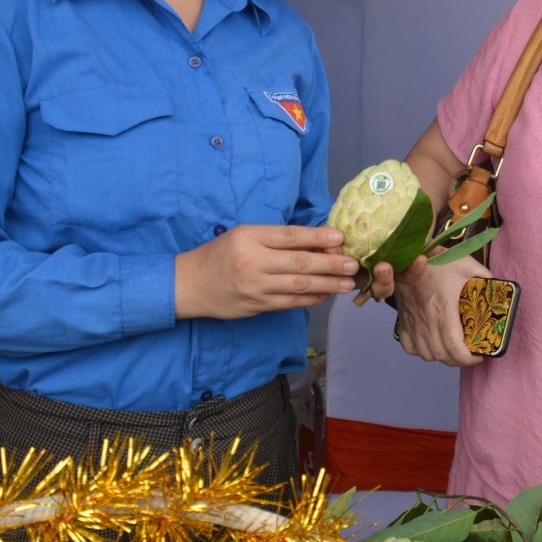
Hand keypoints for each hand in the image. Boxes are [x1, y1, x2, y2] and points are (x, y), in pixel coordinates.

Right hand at [174, 224, 359, 319]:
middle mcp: (253, 262)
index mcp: (250, 238)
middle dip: (330, 263)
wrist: (189, 285)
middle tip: (352, 264)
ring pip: (299, 285)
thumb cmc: (219, 255)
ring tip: (347, 283)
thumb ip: (274, 238)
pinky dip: (311, 299)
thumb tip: (314, 240)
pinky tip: (326, 295)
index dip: (318, 236)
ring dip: (327, 285)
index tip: (340, 237)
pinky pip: (290, 303)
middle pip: (299, 262)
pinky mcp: (256, 306)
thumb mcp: (243, 235)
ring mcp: (255, 287)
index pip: (290, 236)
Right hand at [384, 252, 487, 366]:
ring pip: (426, 354)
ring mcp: (413, 323)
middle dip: (458, 361)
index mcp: (444, 310)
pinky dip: (420, 351)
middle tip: (469, 354)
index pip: (454, 347)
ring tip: (452, 351)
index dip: (468, 359)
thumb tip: (499, 288)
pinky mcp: (403, 321)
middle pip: (441, 355)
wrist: (407, 256)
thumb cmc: (437, 261)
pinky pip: (409, 347)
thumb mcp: (467, 265)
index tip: (479, 356)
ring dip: (441, 357)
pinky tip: (430, 344)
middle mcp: (427, 321)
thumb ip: (485, 277)